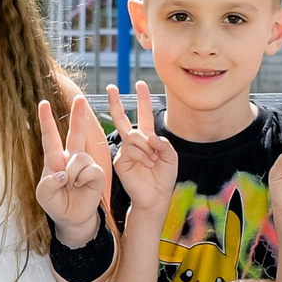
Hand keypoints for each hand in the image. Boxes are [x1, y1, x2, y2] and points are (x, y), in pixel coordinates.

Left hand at [34, 94, 109, 245]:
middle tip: (80, 98)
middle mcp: (70, 158)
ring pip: (79, 158)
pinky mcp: (96, 172)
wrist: (73, 218)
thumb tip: (63, 174)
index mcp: (54, 160)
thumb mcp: (44, 196)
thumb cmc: (57, 204)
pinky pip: (89, 169)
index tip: (43, 103)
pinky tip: (81, 186)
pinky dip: (83, 179)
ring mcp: (85, 164)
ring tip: (71, 186)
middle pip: (75, 133)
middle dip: (78, 115)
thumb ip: (47, 184)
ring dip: (73, 174)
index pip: (50, 137)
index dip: (46, 120)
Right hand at [105, 82, 177, 210]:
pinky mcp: (120, 160)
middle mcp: (134, 142)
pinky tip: (146, 165)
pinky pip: (131, 149)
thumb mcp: (170, 157)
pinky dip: (142, 156)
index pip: (144, 115)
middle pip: (123, 118)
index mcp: (147, 139)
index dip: (143, 100)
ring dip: (147, 148)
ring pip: (134, 136)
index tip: (140, 84)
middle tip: (111, 86)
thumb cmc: (163, 178)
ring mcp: (125, 150)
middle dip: (117, 102)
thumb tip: (148, 136)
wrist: (155, 197)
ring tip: (153, 161)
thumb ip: (162, 143)